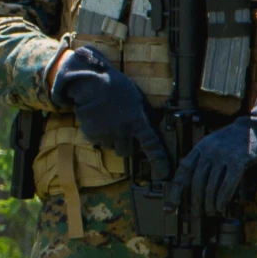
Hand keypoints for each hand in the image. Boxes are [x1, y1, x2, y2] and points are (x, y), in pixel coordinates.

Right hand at [52, 48, 171, 178]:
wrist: (92, 83)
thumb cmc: (117, 88)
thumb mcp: (137, 101)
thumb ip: (143, 117)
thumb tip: (148, 132)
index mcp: (138, 122)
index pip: (152, 145)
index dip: (159, 161)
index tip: (164, 174)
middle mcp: (123, 131)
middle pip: (126, 152)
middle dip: (124, 145)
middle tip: (120, 132)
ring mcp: (107, 134)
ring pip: (110, 147)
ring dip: (109, 139)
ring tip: (107, 121)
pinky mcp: (92, 134)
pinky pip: (96, 141)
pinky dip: (96, 134)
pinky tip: (97, 120)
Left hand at [173, 91, 256, 216]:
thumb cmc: (237, 141)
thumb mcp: (215, 145)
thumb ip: (204, 160)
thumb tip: (191, 185)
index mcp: (201, 147)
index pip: (183, 170)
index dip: (176, 189)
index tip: (171, 205)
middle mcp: (210, 150)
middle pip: (197, 180)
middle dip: (195, 200)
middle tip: (196, 213)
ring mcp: (224, 155)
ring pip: (212, 185)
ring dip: (210, 202)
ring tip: (210, 212)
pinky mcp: (240, 160)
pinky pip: (228, 184)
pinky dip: (223, 198)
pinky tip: (221, 207)